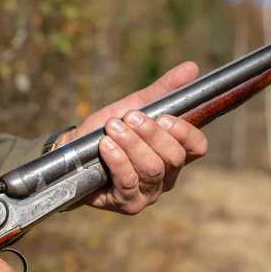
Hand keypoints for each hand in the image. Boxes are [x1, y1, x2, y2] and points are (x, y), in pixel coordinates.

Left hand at [58, 62, 208, 214]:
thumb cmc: (107, 131)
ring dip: (131, 144)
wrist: (73, 151)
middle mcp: (166, 177)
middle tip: (130, 117)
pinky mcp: (128, 203)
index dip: (185, 132)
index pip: (197, 147)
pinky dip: (117, 159)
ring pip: (151, 168)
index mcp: (174, 154)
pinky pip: (128, 181)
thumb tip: (191, 68)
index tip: (164, 116)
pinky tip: (106, 145)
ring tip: (113, 128)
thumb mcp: (134, 106)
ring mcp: (148, 193)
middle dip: (151, 134)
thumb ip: (162, 91)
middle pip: (173, 157)